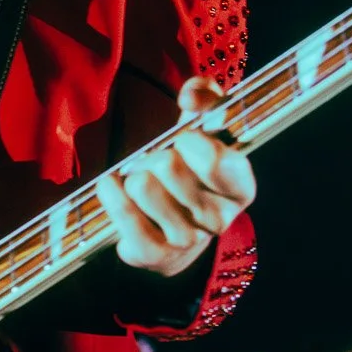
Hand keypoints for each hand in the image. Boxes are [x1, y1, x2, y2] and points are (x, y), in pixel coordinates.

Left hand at [96, 76, 254, 277]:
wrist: (174, 230)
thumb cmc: (190, 169)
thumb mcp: (205, 130)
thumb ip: (206, 99)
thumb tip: (192, 95)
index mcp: (240, 187)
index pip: (217, 160)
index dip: (191, 141)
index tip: (182, 139)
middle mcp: (219, 219)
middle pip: (167, 165)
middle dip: (154, 156)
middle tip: (157, 163)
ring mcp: (187, 241)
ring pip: (141, 186)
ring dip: (134, 175)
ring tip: (143, 181)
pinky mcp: (154, 256)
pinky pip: (122, 213)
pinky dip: (111, 193)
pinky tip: (115, 189)